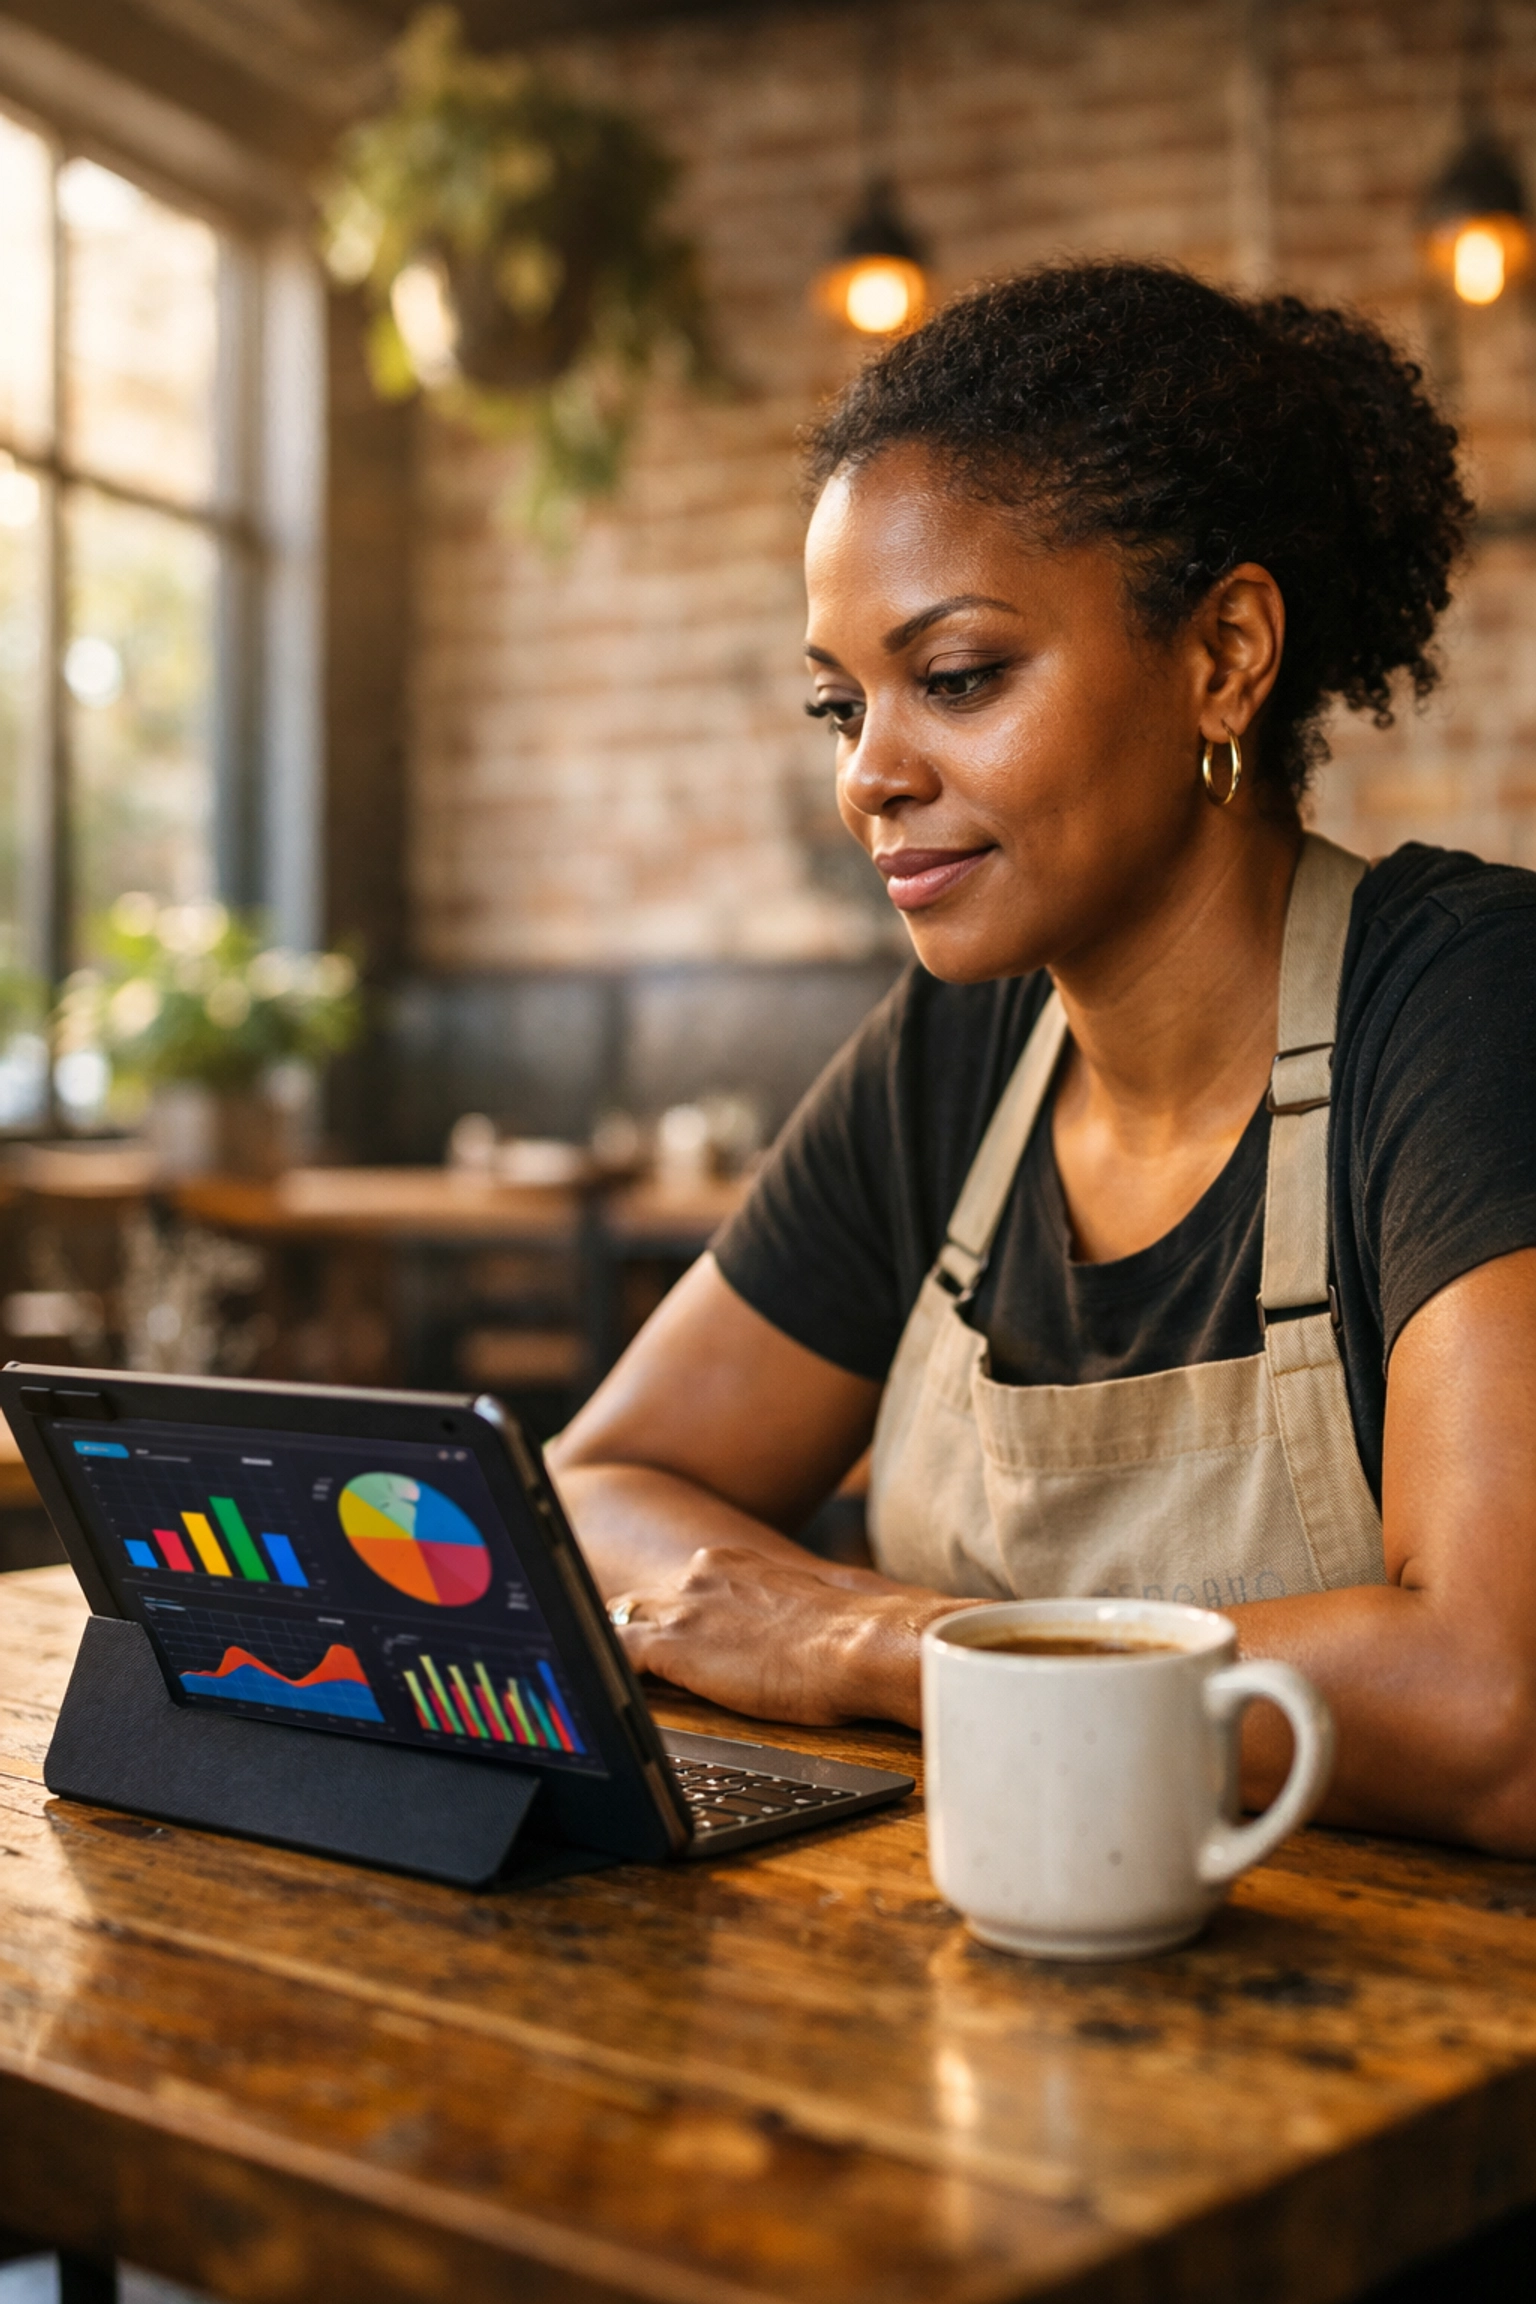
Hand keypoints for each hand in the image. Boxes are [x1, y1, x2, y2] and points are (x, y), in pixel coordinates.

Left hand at [609, 1545, 956, 1728]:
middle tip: (607, 1661)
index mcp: (730, 1562)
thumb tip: (788, 1638)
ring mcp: (681, 1607)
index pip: (674, 1590)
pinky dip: (603, 1675)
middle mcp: (699, 1573)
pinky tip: (599, 1697)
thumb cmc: (853, 1639)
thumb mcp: (803, 1612)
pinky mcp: (671, 1645)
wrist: (863, 1645)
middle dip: (623, 1631)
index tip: (650, 1637)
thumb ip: (775, 1616)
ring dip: (609, 1652)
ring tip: (595, 1680)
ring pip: (615, 1624)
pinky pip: (612, 1655)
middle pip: (636, 1603)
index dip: (658, 1618)